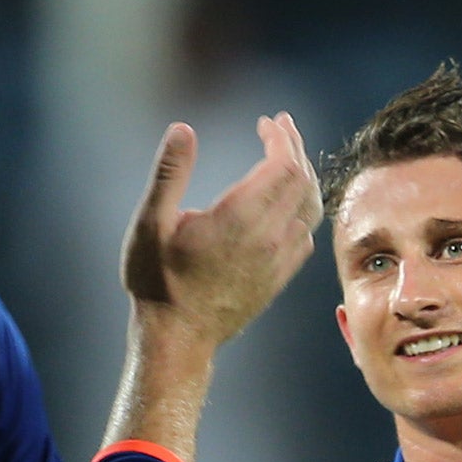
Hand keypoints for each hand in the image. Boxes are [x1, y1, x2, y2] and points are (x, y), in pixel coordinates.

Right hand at [121, 113, 320, 348]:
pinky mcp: (278, 278)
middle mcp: (267, 238)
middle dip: (295, 147)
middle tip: (281, 127)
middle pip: (303, 180)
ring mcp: (277, 261)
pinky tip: (289, 202)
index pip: (284, 165)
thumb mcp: (149, 223)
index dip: (282, 137)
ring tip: (289, 157)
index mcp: (238, 218)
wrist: (177, 339)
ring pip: (311, 207)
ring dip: (304, 176)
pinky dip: (305, 208)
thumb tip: (182, 128)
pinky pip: (306, 234)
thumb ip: (168, 173)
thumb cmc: (156, 280)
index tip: (268, 122)